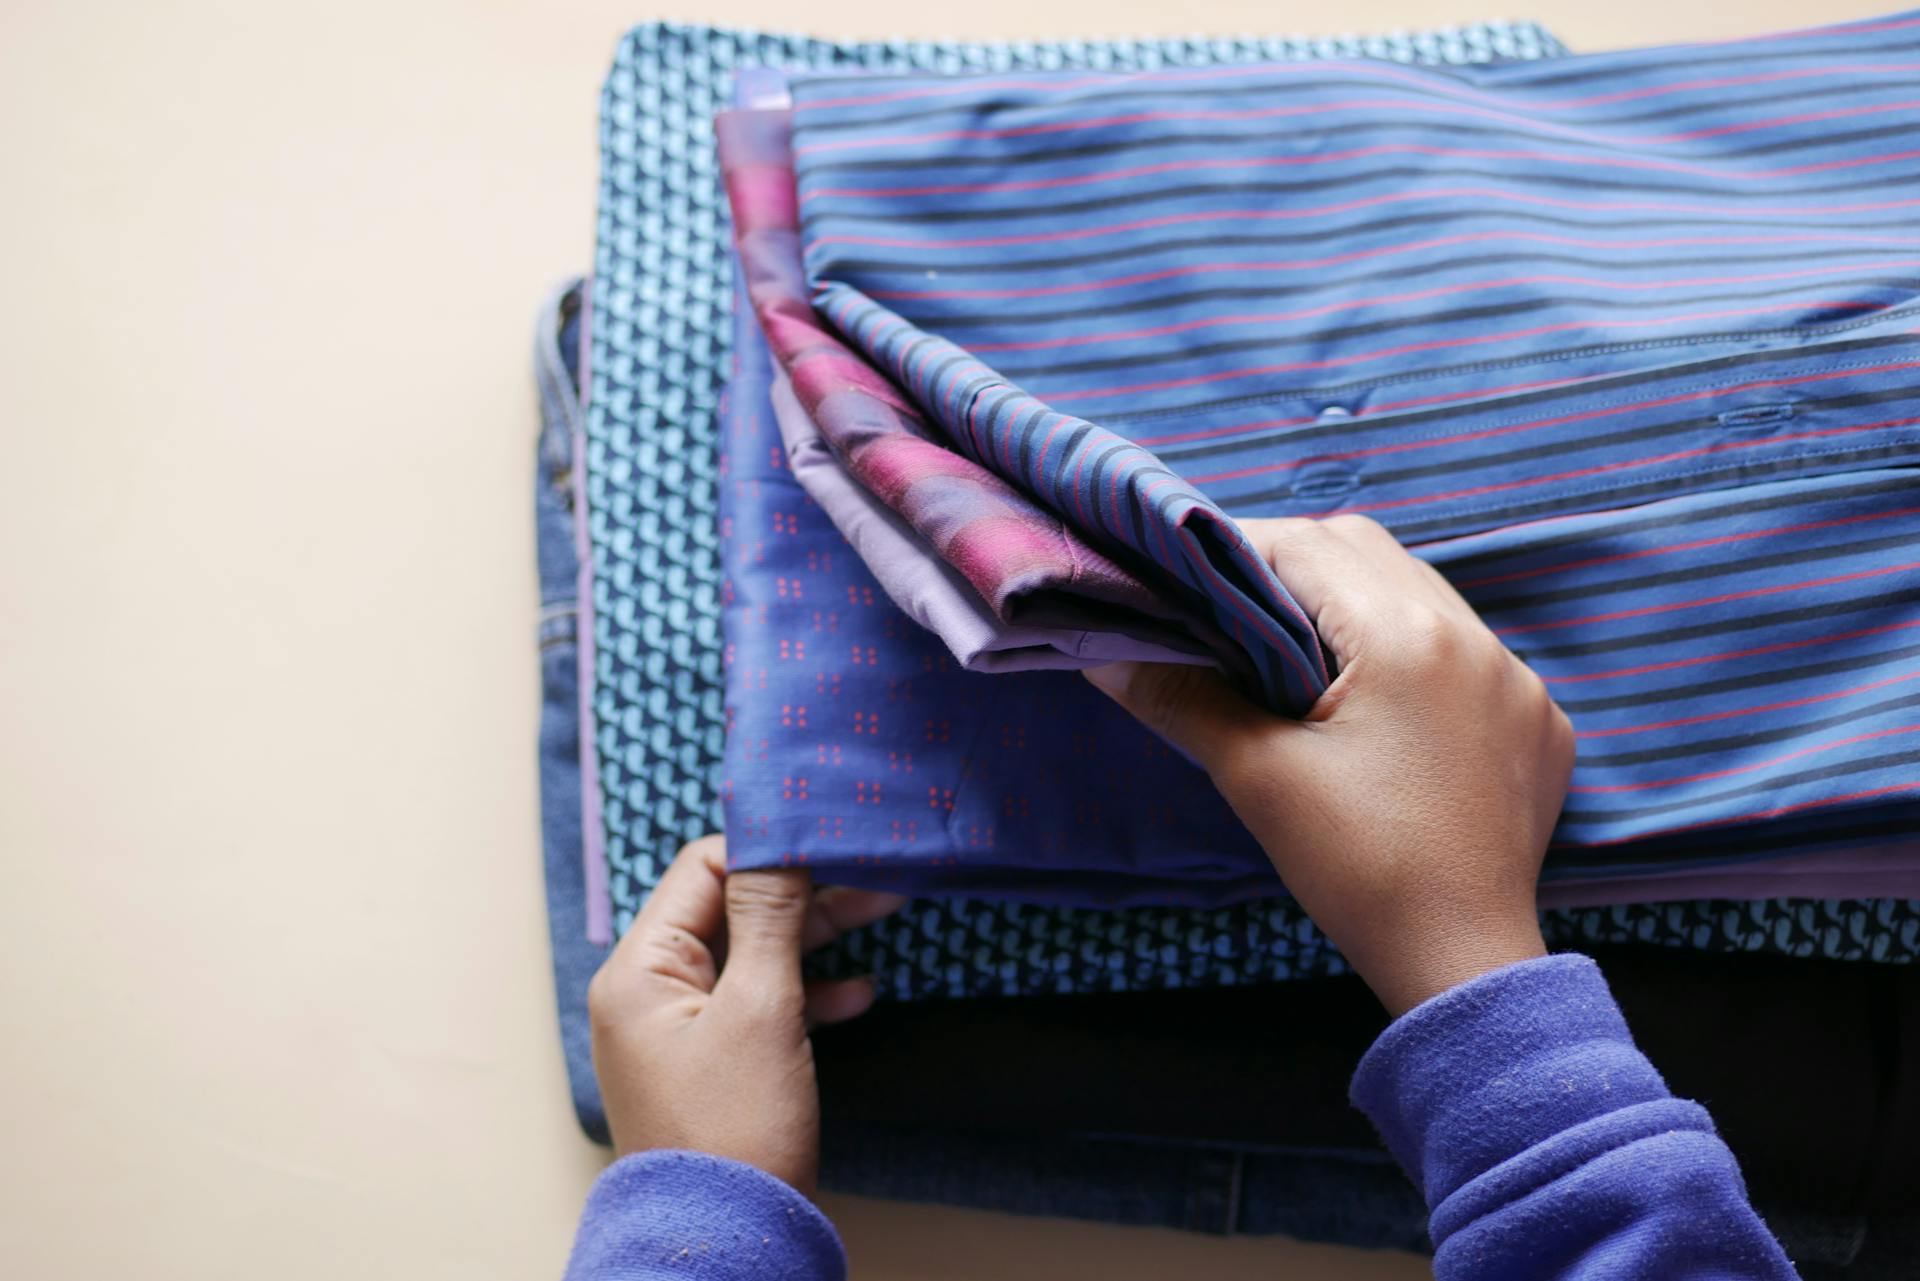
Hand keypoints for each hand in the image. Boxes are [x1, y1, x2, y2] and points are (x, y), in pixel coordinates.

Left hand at [586, 835, 904, 1193]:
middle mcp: (651, 990)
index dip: (766, 849)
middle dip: (804, 892)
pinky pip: (759, 1002)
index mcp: (641, 968)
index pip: (702, 869)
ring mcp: (680, 1026)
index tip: (829, 838)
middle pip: (731, 908)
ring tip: (886, 909)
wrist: (727, 1240)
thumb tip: (778, 841)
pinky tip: (857, 993)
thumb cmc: (735, 1131)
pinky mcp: (712, 1059)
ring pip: (752, 953)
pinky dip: (807, 991)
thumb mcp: (761, 1009)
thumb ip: (770, 917)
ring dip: (815, 936)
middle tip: (874, 872)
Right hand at [1086, 515, 1572, 1016]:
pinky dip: (1416, 653)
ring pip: (1423, 594)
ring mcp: (1516, 678)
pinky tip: (1381, 706)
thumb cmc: (1356, 868)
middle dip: (1298, 566)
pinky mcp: (1537, 720)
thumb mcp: (1258, 777)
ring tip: (1304, 654)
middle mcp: (1472, 638)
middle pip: (1369, 552)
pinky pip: (1468, 651)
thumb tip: (1105, 651)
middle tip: (1238, 610)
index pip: (1307, 546)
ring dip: (1359, 604)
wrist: (1462, 962)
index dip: (1237, 550)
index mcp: (1404, 636)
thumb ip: (1182, 698)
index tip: (1189, 577)